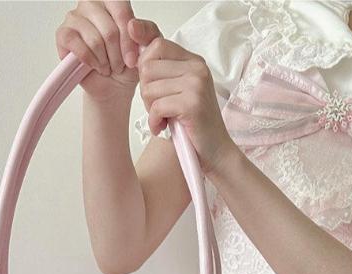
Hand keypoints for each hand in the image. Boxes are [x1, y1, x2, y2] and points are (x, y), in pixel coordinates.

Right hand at [55, 1, 159, 100]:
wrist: (114, 86)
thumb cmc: (127, 64)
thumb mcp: (147, 47)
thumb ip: (148, 32)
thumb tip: (133, 26)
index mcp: (112, 2)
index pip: (122, 11)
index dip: (128, 40)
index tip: (132, 60)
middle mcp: (92, 5)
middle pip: (109, 30)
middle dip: (117, 55)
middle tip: (118, 65)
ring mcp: (75, 17)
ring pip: (94, 40)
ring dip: (104, 61)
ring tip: (107, 66)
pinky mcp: (63, 34)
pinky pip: (76, 46)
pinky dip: (89, 61)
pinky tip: (94, 65)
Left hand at [135, 31, 239, 174]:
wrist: (216, 151)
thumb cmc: (194, 124)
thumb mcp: (181, 91)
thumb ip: (165, 73)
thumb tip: (136, 58)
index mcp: (194, 61)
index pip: (158, 44)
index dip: (144, 65)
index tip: (149, 87)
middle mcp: (197, 68)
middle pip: (148, 68)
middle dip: (145, 91)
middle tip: (156, 108)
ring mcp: (196, 85)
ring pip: (149, 89)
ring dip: (150, 109)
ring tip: (162, 119)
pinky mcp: (192, 104)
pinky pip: (156, 107)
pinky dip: (154, 122)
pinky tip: (162, 128)